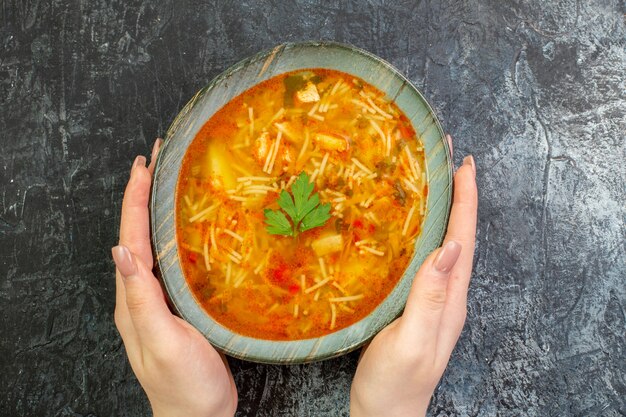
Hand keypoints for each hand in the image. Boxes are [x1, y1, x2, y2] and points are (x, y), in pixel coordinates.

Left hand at [112, 139, 237, 416]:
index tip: (143, 164)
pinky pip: (168, 261)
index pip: (130, 237)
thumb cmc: (185, 385)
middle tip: (154, 160)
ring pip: (151, 245)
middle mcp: (139, 295)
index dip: (134, 199)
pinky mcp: (176, 306)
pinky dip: (171, 235)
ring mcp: (157, 301)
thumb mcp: (164, 341)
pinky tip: (184, 228)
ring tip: (165, 182)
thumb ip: (141, 299)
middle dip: (141, 195)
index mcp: (133, 299)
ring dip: (154, 211)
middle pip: (136, 234)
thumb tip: (120, 250)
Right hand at [350, 140, 477, 416]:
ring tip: (435, 183)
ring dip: (444, 212)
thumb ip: (431, 298)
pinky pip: (425, 260)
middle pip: (459, 237)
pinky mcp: (414, 305)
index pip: (464, 240)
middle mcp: (447, 295)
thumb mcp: (412, 341)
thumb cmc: (396, 382)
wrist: (385, 413)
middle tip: (449, 161)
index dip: (466, 201)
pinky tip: (411, 228)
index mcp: (451, 299)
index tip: (464, 165)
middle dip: (459, 197)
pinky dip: (425, 234)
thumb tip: (450, 248)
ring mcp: (432, 300)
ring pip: (443, 245)